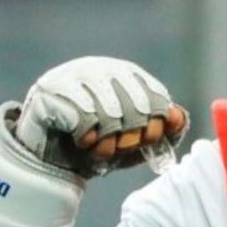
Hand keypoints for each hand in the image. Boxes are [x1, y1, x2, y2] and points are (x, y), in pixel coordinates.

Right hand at [11, 57, 190, 177]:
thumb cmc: (97, 146)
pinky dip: (87, 137)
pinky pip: (82, 117)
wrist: (49, 159)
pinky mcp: (50, 89)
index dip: (156, 124)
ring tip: (99, 149)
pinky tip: (82, 141)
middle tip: (119, 148)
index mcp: (126, 73)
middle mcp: (101, 67)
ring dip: (108, 141)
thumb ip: (162, 130)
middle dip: (132, 137)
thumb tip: (177, 117)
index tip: (147, 140)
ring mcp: (73, 74)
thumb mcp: (136, 142)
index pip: (155, 96)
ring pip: (110, 112)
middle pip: (137, 106)